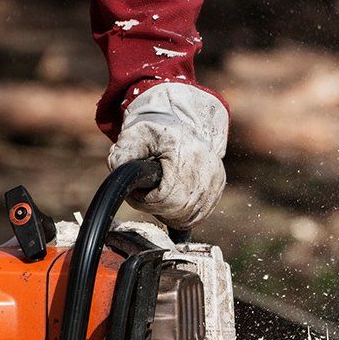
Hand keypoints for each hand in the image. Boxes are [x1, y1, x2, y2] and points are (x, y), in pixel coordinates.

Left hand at [109, 83, 228, 230]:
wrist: (180, 123)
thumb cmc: (155, 131)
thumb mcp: (134, 136)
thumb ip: (121, 155)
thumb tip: (119, 174)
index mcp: (185, 153)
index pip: (166, 198)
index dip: (146, 202)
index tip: (137, 193)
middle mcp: (206, 166)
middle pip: (180, 210)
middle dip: (157, 209)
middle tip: (145, 197)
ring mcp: (215, 177)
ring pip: (190, 216)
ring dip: (170, 214)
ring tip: (158, 197)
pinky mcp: (219, 184)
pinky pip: (200, 214)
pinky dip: (184, 214)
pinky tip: (173, 201)